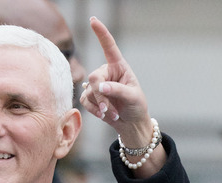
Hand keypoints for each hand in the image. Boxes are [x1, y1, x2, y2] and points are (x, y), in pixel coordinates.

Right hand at [79, 17, 150, 142]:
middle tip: (109, 108)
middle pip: (94, 77)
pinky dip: (95, 110)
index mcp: (119, 66)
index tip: (93, 20)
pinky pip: (85, 101)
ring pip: (89, 91)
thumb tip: (100, 87)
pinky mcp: (90, 97)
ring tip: (112, 113)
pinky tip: (104, 115)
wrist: (131, 123)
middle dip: (101, 95)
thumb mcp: (133, 97)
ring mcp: (97, 85)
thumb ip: (117, 90)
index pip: (109, 47)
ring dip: (100, 106)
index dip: (101, 33)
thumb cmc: (135, 105)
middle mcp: (106, 72)